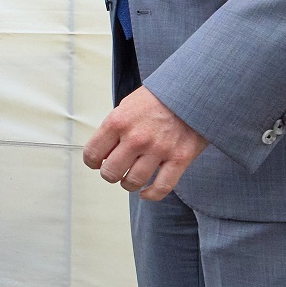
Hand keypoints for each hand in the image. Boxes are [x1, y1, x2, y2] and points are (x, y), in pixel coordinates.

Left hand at [83, 86, 207, 200]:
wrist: (193, 92)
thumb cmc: (158, 98)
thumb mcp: (127, 105)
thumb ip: (114, 128)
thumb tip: (103, 152)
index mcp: (118, 122)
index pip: (92, 153)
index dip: (93, 162)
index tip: (98, 162)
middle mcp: (136, 137)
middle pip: (110, 172)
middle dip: (110, 174)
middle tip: (116, 170)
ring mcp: (158, 149)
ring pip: (133, 182)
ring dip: (129, 184)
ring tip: (131, 178)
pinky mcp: (180, 158)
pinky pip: (162, 187)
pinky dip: (151, 194)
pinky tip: (146, 193)